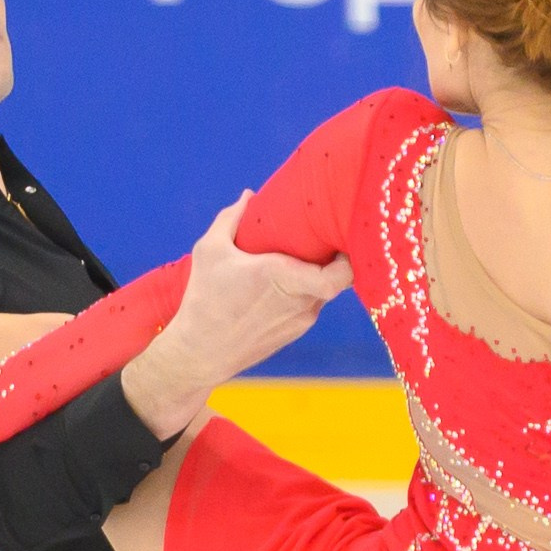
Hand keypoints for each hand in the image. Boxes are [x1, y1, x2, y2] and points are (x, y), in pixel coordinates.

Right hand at [122, 197, 351, 440]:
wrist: (199, 354)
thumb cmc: (204, 300)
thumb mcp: (210, 250)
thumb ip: (231, 218)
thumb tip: (249, 195)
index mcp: (285, 278)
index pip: (340, 275)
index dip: (351, 258)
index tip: (342, 238)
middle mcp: (300, 302)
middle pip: (336, 278)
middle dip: (331, 258)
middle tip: (320, 239)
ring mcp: (299, 322)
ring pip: (321, 293)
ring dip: (313, 277)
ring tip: (294, 260)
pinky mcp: (293, 335)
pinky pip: (308, 307)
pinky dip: (301, 294)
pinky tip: (280, 286)